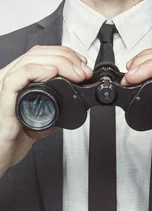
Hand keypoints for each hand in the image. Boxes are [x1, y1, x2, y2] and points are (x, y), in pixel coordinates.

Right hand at [0, 45, 92, 176]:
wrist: (0, 157)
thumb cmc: (11, 141)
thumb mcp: (36, 124)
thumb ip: (47, 116)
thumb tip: (62, 116)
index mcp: (18, 82)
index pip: (40, 55)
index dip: (64, 54)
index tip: (82, 64)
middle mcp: (10, 80)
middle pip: (37, 54)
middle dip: (67, 57)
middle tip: (84, 71)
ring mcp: (5, 87)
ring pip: (30, 60)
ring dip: (59, 62)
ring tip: (76, 73)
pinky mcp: (4, 99)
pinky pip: (17, 77)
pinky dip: (37, 71)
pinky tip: (52, 72)